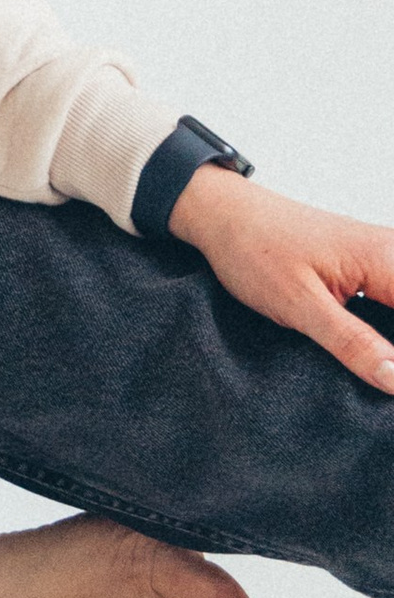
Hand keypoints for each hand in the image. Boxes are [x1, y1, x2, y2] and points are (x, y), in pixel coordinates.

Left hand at [170, 170, 393, 390]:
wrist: (222, 213)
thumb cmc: (253, 249)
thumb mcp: (299, 306)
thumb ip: (353, 344)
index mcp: (385, 259)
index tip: (388, 383)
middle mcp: (391, 252)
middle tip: (381, 380)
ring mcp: (383, 256)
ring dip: (390, 342)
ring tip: (379, 373)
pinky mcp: (369, 264)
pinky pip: (392, 299)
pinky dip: (386, 329)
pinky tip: (375, 353)